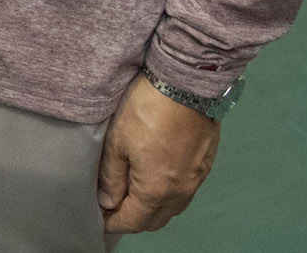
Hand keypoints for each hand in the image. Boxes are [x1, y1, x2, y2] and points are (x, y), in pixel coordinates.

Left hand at [97, 73, 219, 233]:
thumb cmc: (146, 110)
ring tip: (133, 193)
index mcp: (156, 190)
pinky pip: (185, 192)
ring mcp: (196, 179)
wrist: (186, 84)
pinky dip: (169, 194)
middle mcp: (181, 192)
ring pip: (173, 208)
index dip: (114, 223)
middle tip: (114, 206)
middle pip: (155, 220)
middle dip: (134, 219)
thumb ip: (112, 177)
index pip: (133, 221)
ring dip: (153, 207)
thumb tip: (108, 202)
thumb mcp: (117, 142)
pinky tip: (156, 179)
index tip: (100, 219)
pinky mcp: (205, 165)